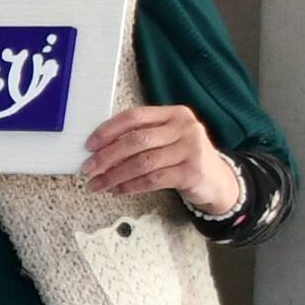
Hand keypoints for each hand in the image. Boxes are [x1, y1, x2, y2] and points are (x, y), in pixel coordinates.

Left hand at [83, 104, 241, 210]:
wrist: (217, 180)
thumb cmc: (182, 156)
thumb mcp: (166, 139)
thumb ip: (140, 137)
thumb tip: (97, 150)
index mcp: (174, 114)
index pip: (135, 116)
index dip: (108, 130)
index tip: (89, 145)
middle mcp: (185, 128)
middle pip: (137, 140)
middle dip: (106, 156)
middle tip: (88, 169)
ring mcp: (191, 149)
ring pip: (142, 162)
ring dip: (114, 175)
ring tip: (96, 184)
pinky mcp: (192, 172)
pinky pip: (153, 180)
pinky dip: (130, 186)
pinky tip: (117, 190)